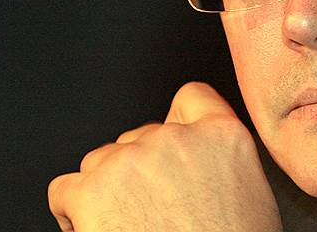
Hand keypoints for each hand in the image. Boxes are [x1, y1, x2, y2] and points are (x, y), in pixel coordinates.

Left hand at [48, 82, 282, 231]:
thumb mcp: (251, 196)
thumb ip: (223, 160)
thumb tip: (201, 161)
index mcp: (222, 138)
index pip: (191, 98)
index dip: (177, 123)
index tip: (170, 148)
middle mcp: (174, 139)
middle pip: (139, 138)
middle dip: (139, 170)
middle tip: (151, 212)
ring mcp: (130, 161)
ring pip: (101, 162)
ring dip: (106, 191)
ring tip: (125, 228)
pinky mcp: (90, 191)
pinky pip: (64, 190)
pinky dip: (72, 212)